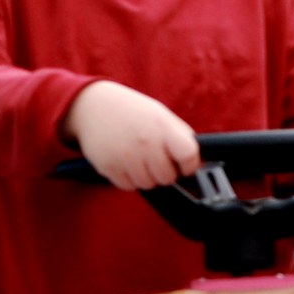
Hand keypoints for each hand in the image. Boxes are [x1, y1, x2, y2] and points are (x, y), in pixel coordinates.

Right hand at [65, 82, 201, 190]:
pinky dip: (129, 179)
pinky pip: (128, 186)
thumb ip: (182, 137)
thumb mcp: (161, 115)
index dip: (189, 163)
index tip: (184, 162)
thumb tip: (200, 163)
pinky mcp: (109, 167)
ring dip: (147, 176)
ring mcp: (126, 156)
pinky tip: (125, 161)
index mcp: (162, 127)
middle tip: (155, 158)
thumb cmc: (132, 112)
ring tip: (138, 157)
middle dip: (165, 171)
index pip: (189, 155)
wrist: (92, 106)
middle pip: (167, 177)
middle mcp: (145, 142)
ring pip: (148, 184)